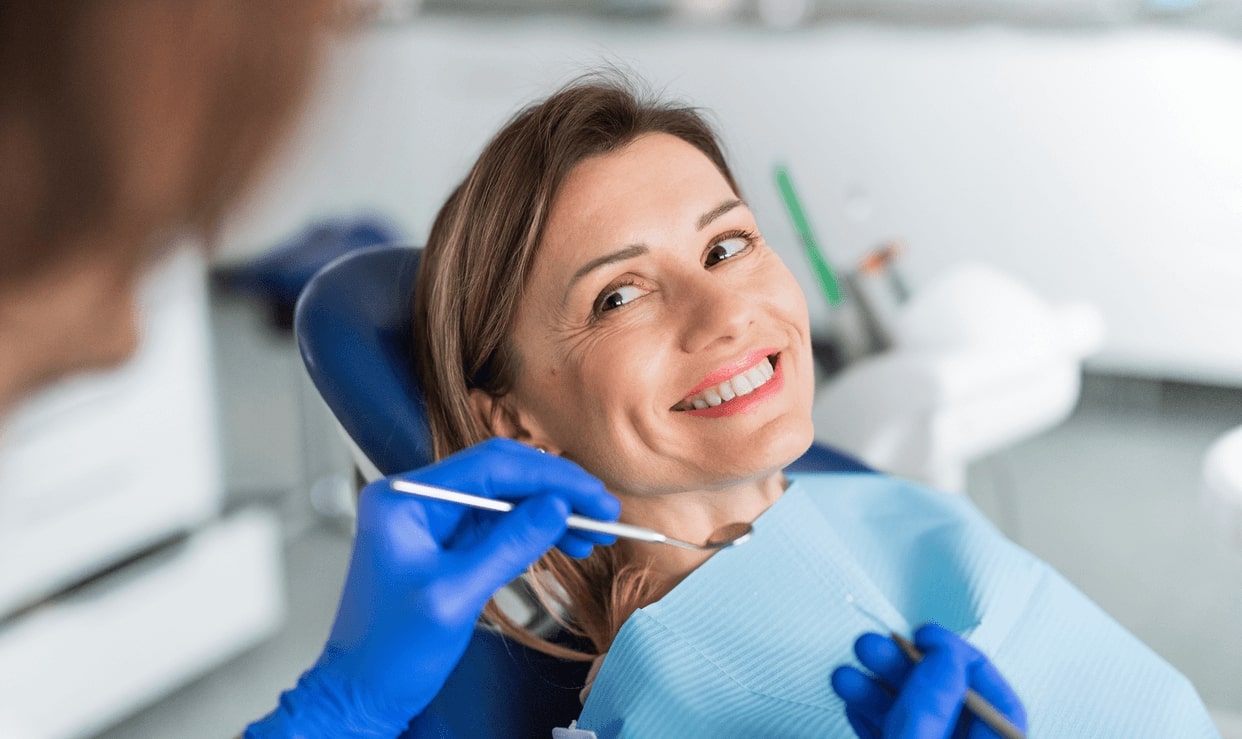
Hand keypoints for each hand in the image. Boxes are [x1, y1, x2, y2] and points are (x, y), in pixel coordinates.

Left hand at [245, 438, 619, 737]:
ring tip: (593, 532)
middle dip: (556, 490)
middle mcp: (417, 498)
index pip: (491, 465)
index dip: (551, 477)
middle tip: (603, 511)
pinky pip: (499, 524)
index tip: (594, 495)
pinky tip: (566, 542)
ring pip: (506, 498)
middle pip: (501, 474)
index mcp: (405, 497)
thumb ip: (508, 545)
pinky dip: (535, 532)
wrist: (361, 693)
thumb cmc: (389, 651)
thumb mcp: (455, 595)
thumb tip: (557, 506)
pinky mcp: (446, 543)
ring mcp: (432, 520)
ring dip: (551, 512)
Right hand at [830, 623, 1026, 738]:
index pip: (997, 702)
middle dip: (905, 668)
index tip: (925, 635)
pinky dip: (871, 716)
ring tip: (847, 675)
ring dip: (876, 689)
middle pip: (948, 703)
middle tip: (874, 647)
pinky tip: (852, 703)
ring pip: (914, 718)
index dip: (961, 660)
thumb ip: (931, 706)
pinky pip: (894, 735)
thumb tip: (943, 657)